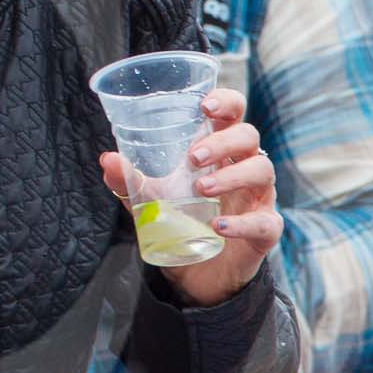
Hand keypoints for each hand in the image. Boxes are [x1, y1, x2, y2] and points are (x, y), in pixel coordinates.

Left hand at [98, 87, 281, 307]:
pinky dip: (242, 223)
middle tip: (193, 157)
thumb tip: (107, 160)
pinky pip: (265, 222)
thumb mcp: (148, 198)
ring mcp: (258, 197)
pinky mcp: (265, 230)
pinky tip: (218, 226)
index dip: (227, 102)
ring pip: (261, 171)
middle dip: (223, 141)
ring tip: (201, 189)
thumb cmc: (179, 219)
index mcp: (221, 150)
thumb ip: (128, 180)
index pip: (234, 114)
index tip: (206, 106)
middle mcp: (244, 166)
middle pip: (249, 136)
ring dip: (231, 175)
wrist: (193, 271)